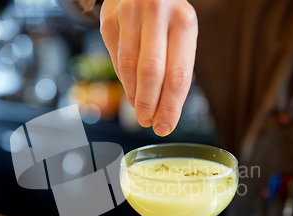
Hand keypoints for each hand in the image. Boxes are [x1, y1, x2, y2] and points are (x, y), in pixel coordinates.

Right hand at [100, 0, 197, 135]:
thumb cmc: (166, 14)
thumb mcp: (181, 31)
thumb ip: (175, 66)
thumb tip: (163, 111)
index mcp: (183, 19)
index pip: (177, 74)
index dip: (170, 106)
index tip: (165, 125)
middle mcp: (156, 13)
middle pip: (151, 73)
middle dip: (149, 105)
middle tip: (149, 122)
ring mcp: (129, 15)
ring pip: (129, 68)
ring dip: (134, 97)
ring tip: (140, 111)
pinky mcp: (108, 20)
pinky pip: (116, 60)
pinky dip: (124, 80)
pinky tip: (131, 89)